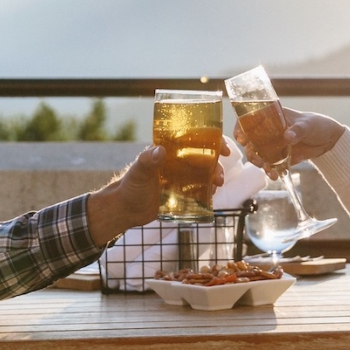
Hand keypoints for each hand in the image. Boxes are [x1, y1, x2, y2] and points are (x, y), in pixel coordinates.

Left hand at [86, 144, 229, 244]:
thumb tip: (161, 150)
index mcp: (169, 150)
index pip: (194, 139)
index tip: (224, 149)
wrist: (125, 210)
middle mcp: (177, 162)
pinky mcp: (181, 192)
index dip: (212, 141)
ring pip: (204, 173)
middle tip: (219, 177)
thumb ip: (147, 160)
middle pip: (204, 157)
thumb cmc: (129, 186)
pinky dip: (208, 191)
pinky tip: (211, 195)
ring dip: (214, 177)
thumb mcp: (139, 172)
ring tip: (216, 186)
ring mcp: (180, 177)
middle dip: (217, 164)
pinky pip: (199, 189)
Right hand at [234, 107, 345, 177]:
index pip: (249, 120)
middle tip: (258, 160)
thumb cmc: (316, 124)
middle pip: (249, 142)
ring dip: (260, 164)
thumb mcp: (308, 124)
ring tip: (269, 171)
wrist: (328, 140)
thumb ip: (298, 130)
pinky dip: (271, 172)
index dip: (241, 128)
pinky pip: (270, 165)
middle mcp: (268, 132)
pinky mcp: (280, 158)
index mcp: (271, 118)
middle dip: (250, 153)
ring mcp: (272, 145)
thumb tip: (287, 136)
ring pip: (258, 155)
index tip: (241, 138)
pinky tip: (277, 176)